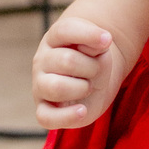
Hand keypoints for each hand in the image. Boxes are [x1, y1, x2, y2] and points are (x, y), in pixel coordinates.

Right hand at [32, 15, 121, 130]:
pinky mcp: (43, 109)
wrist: (92, 79)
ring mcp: (40, 86)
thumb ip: (97, 44)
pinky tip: (82, 110)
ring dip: (82, 88)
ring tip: (88, 87)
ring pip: (56, 87)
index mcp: (54, 39)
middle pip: (67, 60)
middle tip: (96, 71)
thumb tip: (100, 43)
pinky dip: (67, 116)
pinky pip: (46, 118)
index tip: (107, 40)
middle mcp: (42, 60)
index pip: (65, 30)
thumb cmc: (92, 59)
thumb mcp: (100, 47)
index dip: (88, 34)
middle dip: (92, 67)